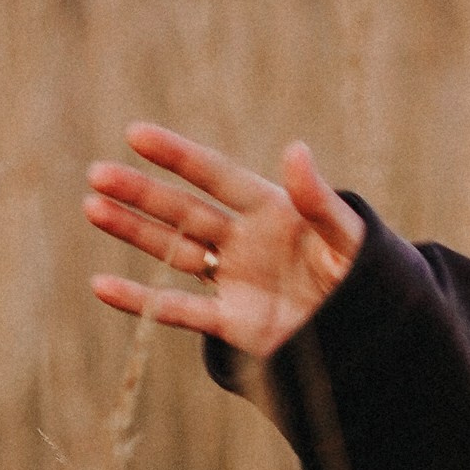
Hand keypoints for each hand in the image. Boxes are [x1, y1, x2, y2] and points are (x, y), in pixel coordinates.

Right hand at [85, 125, 362, 360]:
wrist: (376, 335)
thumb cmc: (368, 277)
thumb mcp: (348, 237)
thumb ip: (318, 199)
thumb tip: (296, 149)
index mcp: (272, 210)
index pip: (215, 176)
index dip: (177, 156)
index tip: (135, 135)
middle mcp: (244, 240)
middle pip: (183, 210)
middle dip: (141, 192)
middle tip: (97, 174)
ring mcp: (234, 280)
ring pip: (174, 251)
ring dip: (133, 231)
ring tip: (92, 207)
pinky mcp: (232, 322)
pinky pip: (179, 310)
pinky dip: (141, 301)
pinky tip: (101, 285)